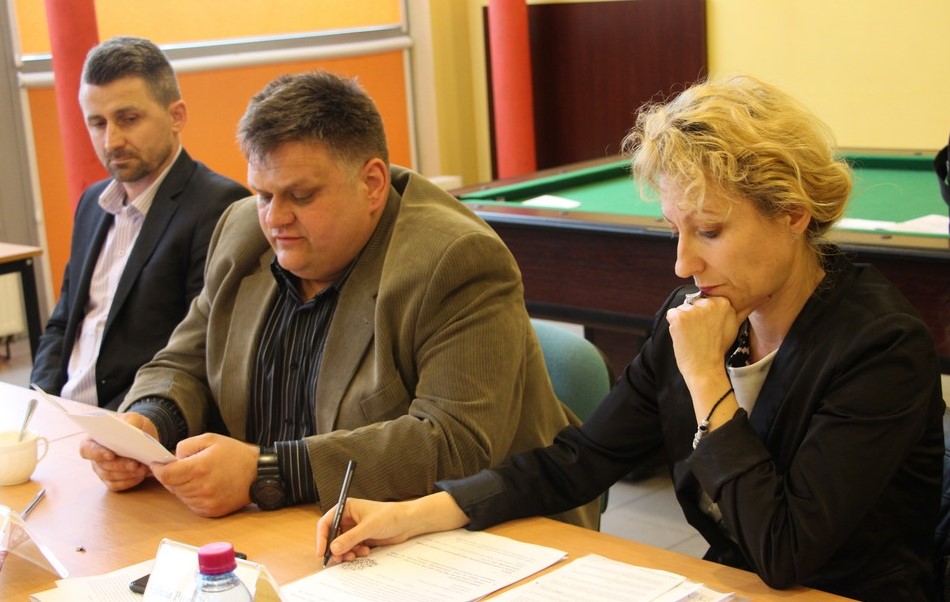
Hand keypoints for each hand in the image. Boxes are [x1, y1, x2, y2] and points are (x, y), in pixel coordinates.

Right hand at [79, 412, 156, 490]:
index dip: (97, 453)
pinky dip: (129, 482)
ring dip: (127, 474)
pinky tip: (141, 476)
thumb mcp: (134, 418)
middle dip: (120, 465)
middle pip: (101, 465)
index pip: (87, 449)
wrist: (144, 437)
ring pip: (110, 477)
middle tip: (135, 464)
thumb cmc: (133, 426)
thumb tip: (129, 427)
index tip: (111, 455)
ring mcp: (102, 470)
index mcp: (93, 440)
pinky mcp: (112, 480)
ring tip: (143, 469)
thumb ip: (130, 420)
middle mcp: (95, 458)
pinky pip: (117, 485)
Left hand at [150, 434, 257, 516]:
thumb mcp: (211, 439)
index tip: (157, 464)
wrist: (258, 473)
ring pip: (180, 496)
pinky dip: (191, 495)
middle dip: (172, 476)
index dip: (158, 469)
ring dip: (182, 486)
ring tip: (197, 475)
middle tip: (182, 467)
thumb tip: (172, 458)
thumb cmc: (235, 454)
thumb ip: (186, 445)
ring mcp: (207, 501)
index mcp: (200, 467)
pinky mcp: (211, 511)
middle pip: (171, 486)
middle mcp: (202, 487)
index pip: (166, 474)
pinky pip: (191, 504)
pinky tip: (203, 486)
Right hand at [317, 492, 468, 564]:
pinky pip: (351, 549)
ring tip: (354, 556)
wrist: (408, 522)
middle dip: (335, 548)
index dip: (322, 537)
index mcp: (346, 508)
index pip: (326, 522)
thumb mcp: (368, 527)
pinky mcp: (361, 538)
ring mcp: (355, 529)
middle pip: (332, 536)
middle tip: (339, 558)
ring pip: (341, 545)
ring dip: (346, 552)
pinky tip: (365, 552)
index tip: (322, 551)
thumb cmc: (390, 516)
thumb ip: (350, 538)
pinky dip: (355, 553)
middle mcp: (348, 518)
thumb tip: (333, 548)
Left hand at [665, 295, 742, 381]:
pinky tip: (683, 335)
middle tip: (699, 332)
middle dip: (694, 315)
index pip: (707, 300)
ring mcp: (693, 310)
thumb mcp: (731, 327)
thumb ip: (727, 312)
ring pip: (682, 308)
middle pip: (694, 303)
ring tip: (692, 335)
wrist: (705, 367)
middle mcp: (709, 303)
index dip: (704, 314)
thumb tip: (721, 302)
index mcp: (723, 303)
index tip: (707, 326)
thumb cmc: (717, 350)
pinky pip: (671, 314)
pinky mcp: (679, 317)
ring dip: (683, 320)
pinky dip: (673, 325)